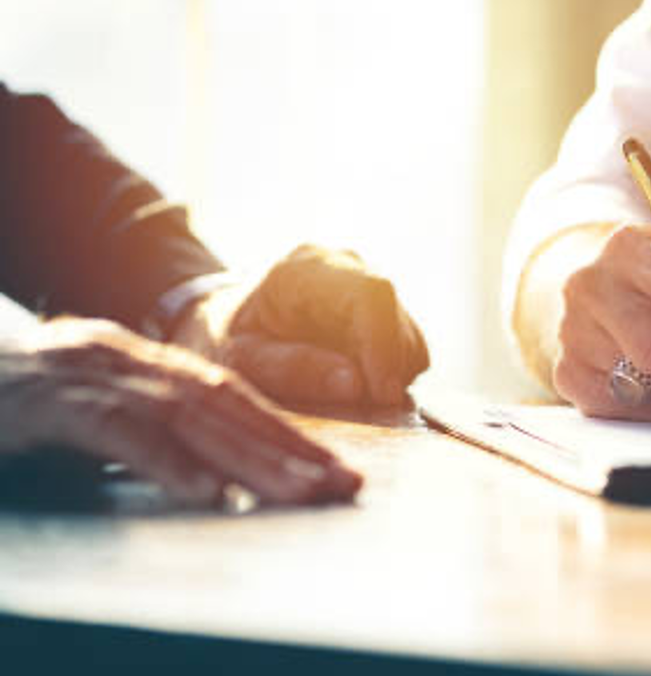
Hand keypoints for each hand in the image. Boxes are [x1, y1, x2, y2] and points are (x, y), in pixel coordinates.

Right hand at [0, 317, 361, 505]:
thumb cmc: (32, 396)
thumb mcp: (103, 403)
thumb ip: (159, 424)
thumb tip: (223, 465)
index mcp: (150, 361)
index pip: (236, 398)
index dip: (290, 434)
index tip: (337, 469)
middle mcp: (133, 360)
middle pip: (228, 406)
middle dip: (290, 450)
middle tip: (340, 486)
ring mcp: (96, 375)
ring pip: (189, 418)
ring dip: (250, 458)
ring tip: (297, 493)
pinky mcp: (55, 404)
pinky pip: (121, 433)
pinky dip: (169, 462)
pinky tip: (210, 493)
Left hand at [175, 245, 428, 406]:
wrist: (217, 320)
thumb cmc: (218, 339)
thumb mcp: (235, 360)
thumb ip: (289, 369)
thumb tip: (356, 385)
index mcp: (304, 269)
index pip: (370, 294)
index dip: (385, 345)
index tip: (382, 395)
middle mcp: (344, 266)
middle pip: (394, 317)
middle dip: (386, 369)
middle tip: (359, 409)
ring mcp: (366, 285)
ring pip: (408, 335)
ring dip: (389, 374)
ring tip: (344, 395)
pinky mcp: (379, 310)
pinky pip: (408, 347)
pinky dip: (390, 374)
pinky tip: (353, 383)